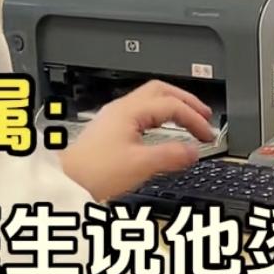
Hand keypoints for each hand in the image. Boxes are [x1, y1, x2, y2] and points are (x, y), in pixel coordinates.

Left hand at [59, 81, 214, 201]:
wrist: (66, 182)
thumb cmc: (93, 172)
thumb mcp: (140, 165)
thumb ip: (171, 156)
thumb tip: (193, 151)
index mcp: (129, 112)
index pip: (171, 105)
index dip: (194, 118)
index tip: (207, 134)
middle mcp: (121, 109)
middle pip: (160, 91)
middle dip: (186, 101)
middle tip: (204, 115)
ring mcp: (114, 118)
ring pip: (150, 100)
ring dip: (173, 107)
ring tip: (188, 121)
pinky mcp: (110, 130)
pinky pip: (141, 113)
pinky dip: (160, 117)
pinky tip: (163, 131)